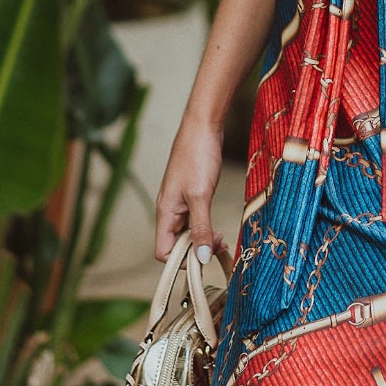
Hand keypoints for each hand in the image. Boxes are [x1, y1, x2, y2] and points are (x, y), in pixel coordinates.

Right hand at [155, 112, 222, 263]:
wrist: (203, 125)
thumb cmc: (197, 155)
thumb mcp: (200, 195)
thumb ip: (200, 227)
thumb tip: (202, 258)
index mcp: (165, 212)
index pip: (163, 251)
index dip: (181, 260)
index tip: (204, 258)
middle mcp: (170, 210)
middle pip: (176, 244)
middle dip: (196, 250)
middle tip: (219, 247)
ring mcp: (180, 202)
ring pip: (187, 232)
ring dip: (202, 240)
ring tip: (221, 239)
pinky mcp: (192, 195)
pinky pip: (194, 220)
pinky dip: (206, 227)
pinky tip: (218, 227)